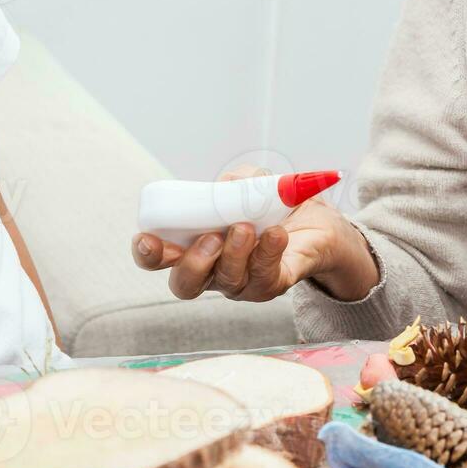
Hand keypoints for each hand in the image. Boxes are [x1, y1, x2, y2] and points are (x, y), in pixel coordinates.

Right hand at [130, 165, 378, 302]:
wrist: (319, 222)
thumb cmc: (273, 205)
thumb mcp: (252, 182)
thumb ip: (234, 183)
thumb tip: (223, 189)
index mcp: (195, 244)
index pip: (161, 258)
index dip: (148, 253)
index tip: (146, 238)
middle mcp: (212, 270)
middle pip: (185, 284)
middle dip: (190, 265)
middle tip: (209, 239)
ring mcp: (242, 282)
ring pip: (226, 281)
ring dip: (233, 253)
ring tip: (246, 227)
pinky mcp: (272, 284)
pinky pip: (264, 277)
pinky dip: (267, 252)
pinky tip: (275, 234)